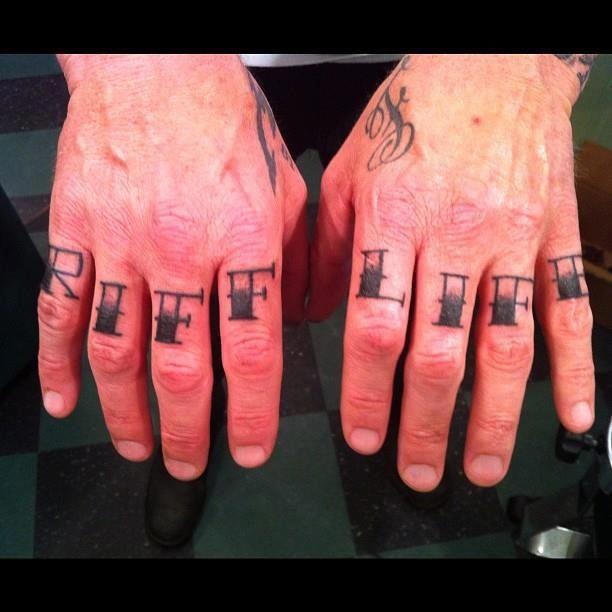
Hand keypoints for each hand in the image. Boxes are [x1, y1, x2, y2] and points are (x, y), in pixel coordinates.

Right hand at [38, 54, 306, 478]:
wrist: (157, 68)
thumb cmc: (226, 122)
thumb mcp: (287, 187)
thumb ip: (298, 259)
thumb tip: (303, 318)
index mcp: (243, 243)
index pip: (250, 351)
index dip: (251, 413)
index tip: (248, 450)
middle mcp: (181, 252)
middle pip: (180, 366)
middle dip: (186, 429)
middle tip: (190, 463)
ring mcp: (120, 245)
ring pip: (117, 351)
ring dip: (125, 410)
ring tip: (137, 445)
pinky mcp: (76, 232)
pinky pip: (60, 308)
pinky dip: (58, 361)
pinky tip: (65, 398)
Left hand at [308, 54, 594, 490]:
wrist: (489, 62)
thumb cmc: (409, 115)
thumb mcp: (345, 172)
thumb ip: (326, 246)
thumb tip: (308, 312)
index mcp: (393, 220)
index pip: (375, 325)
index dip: (367, 390)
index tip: (362, 434)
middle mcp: (454, 235)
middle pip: (439, 351)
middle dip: (424, 423)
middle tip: (414, 472)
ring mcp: (513, 238)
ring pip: (506, 344)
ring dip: (494, 417)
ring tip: (480, 467)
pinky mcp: (557, 234)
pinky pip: (569, 307)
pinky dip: (575, 366)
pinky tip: (573, 413)